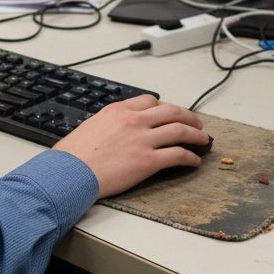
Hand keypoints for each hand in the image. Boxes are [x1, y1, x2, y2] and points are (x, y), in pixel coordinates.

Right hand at [52, 95, 207, 197]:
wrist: (69, 172)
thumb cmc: (72, 155)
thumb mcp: (90, 126)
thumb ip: (109, 123)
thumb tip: (115, 130)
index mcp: (118, 110)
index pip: (150, 101)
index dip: (165, 107)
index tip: (171, 113)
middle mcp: (134, 120)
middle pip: (171, 112)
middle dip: (188, 117)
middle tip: (196, 123)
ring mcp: (143, 140)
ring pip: (180, 130)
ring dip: (196, 134)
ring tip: (203, 139)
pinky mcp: (148, 161)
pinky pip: (177, 155)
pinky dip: (190, 157)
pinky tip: (194, 161)